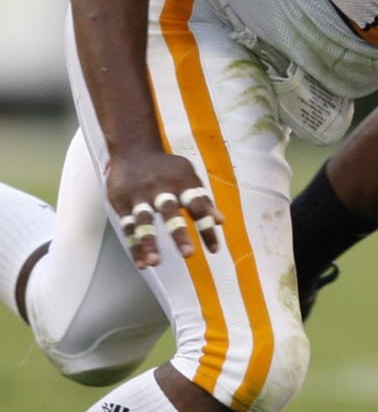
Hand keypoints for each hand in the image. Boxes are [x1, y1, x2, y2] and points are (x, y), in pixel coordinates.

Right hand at [106, 146, 223, 267]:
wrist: (135, 149)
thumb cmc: (167, 168)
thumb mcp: (189, 177)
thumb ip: (204, 200)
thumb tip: (221, 222)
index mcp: (183, 183)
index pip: (199, 206)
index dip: (207, 228)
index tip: (214, 250)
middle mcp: (162, 189)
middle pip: (171, 212)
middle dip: (179, 233)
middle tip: (189, 254)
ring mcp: (140, 196)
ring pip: (144, 220)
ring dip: (149, 242)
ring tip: (155, 263)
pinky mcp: (123, 202)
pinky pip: (128, 226)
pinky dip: (134, 245)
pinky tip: (141, 263)